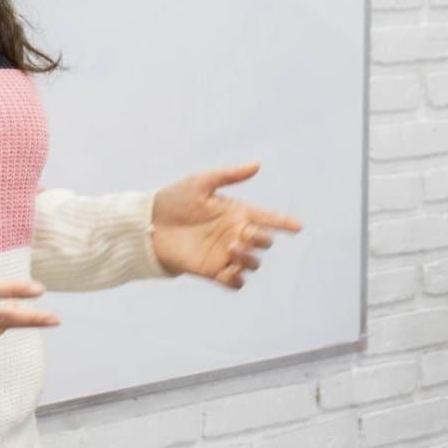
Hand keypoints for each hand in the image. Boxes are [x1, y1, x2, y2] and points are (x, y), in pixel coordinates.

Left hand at [150, 161, 302, 288]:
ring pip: (253, 263)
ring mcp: (225, 254)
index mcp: (236, 213)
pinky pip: (236, 283)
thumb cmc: (174, 200)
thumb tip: (257, 164)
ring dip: (248, 257)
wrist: (149, 224)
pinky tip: (227, 269)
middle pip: (264, 242)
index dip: (284, 223)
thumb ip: (229, 175)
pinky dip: (237, 279)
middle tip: (243, 232)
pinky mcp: (213, 271)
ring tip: (231, 246)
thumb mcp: (200, 183)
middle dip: (261, 238)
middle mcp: (235, 234)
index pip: (268, 219)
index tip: (298, 226)